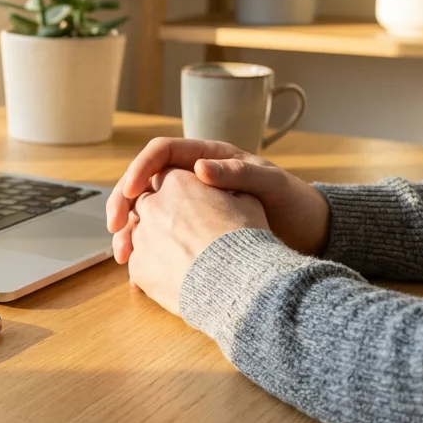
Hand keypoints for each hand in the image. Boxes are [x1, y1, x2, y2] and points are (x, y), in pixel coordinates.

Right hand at [107, 137, 329, 261]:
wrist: (308, 233)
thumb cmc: (293, 202)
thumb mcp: (270, 185)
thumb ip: (237, 174)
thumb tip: (198, 168)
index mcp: (206, 157)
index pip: (161, 153)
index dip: (140, 169)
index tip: (132, 191)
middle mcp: (192, 179)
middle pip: (143, 183)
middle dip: (122, 203)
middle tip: (114, 226)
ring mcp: (190, 206)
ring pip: (146, 213)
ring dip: (128, 231)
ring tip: (121, 253)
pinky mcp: (192, 232)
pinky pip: (159, 237)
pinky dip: (145, 251)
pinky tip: (136, 269)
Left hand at [124, 169, 268, 314]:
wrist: (236, 281)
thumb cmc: (244, 239)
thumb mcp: (246, 203)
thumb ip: (227, 190)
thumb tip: (225, 189)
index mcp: (177, 183)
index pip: (165, 179)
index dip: (177, 192)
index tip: (188, 204)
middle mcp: (152, 205)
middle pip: (145, 205)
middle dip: (159, 216)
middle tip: (178, 233)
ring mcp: (141, 237)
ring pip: (138, 235)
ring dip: (153, 243)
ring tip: (179, 259)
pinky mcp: (138, 267)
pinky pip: (139, 264)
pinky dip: (152, 268)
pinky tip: (172, 277)